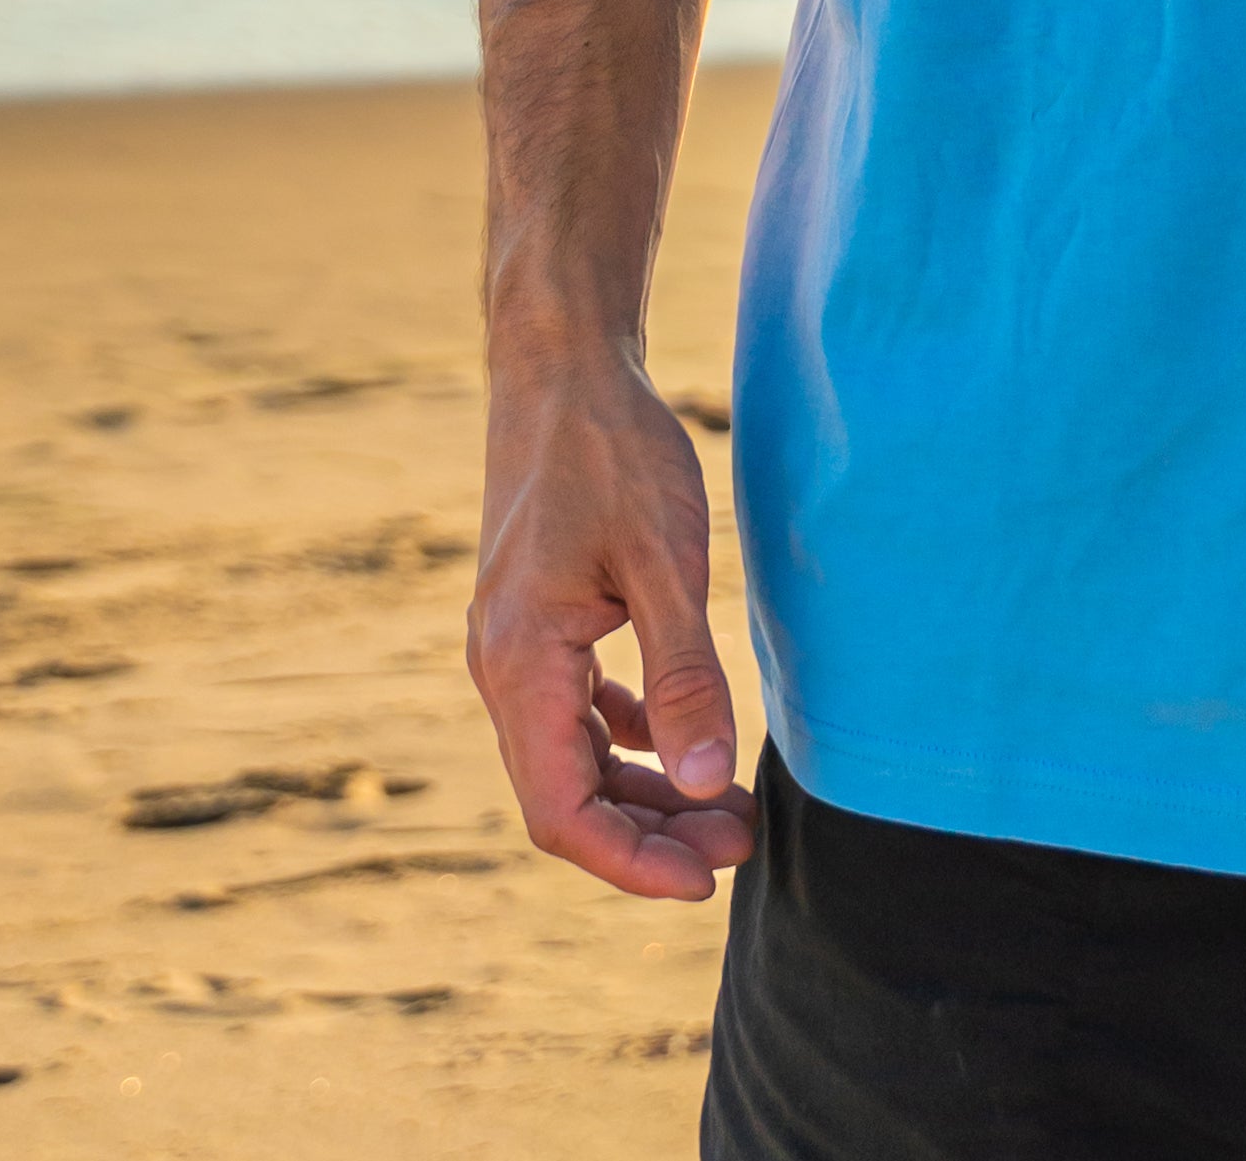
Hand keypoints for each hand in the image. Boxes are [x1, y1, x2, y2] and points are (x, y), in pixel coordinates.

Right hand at [466, 347, 756, 900]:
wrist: (561, 364)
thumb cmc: (611, 449)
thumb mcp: (664, 557)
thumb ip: (684, 671)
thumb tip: (709, 780)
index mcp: (520, 665)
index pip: (562, 812)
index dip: (631, 862)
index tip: (707, 881)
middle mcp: (504, 669)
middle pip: (568, 796)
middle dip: (651, 835)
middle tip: (742, 840)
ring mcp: (517, 646)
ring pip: (575, 758)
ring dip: (645, 792)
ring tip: (728, 806)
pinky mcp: (539, 622)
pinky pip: (578, 712)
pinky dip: (630, 740)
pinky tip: (682, 742)